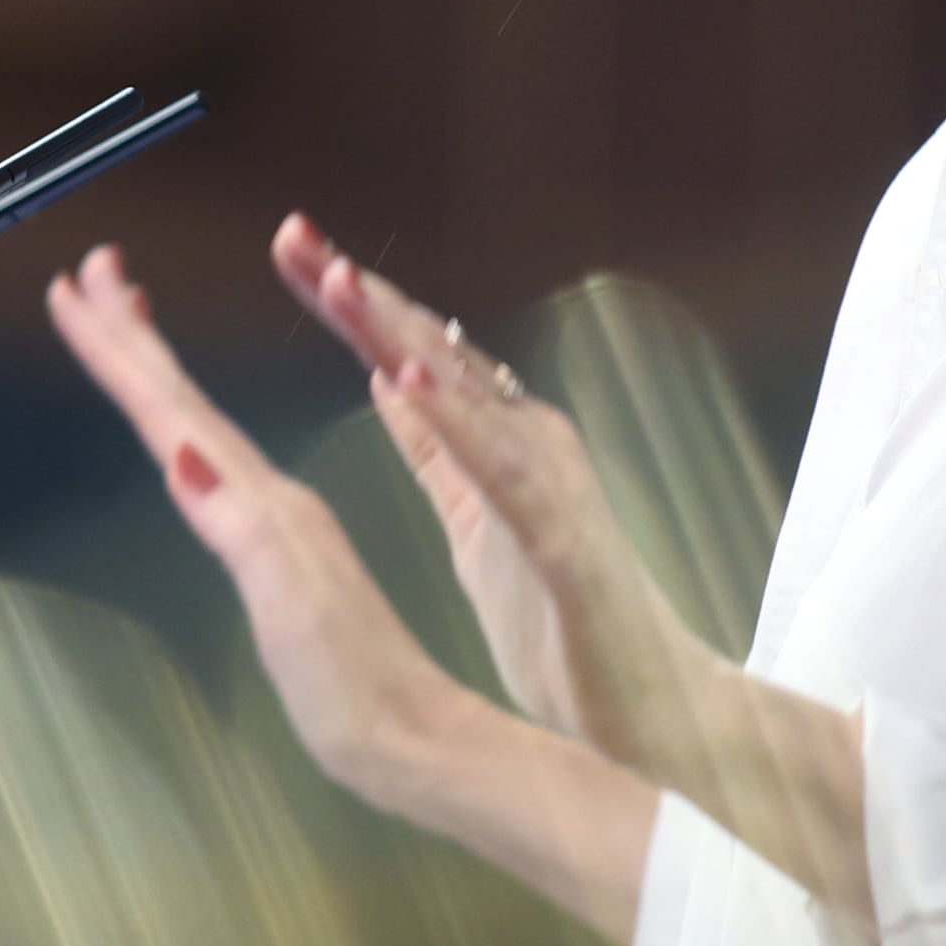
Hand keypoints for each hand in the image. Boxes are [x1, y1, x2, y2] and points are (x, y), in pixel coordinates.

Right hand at [42, 242, 461, 802]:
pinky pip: (224, 473)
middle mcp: (271, 504)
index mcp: (268, 505)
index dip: (124, 350)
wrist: (419, 744)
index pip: (179, 410)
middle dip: (132, 339)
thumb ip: (242, 531)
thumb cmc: (355, 695)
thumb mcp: (292, 613)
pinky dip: (191, 435)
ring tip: (125, 320)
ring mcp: (280, 529)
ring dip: (158, 373)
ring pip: (204, 428)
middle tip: (87, 270)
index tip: (77, 284)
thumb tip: (181, 454)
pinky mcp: (286, 561)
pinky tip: (186, 433)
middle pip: (187, 404)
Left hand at [268, 216, 867, 923]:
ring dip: (401, 333)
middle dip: (361, 292)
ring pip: (466, 393)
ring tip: (340, 282)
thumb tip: (391, 383)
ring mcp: (550, 483)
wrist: (655, 713)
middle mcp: (528, 442)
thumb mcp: (476, 524)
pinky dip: (454, 420)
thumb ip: (440, 454)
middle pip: (433, 351)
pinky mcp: (563, 538)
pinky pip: (501, 471)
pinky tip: (408, 379)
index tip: (289, 249)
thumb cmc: (568, 625)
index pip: (413, 357)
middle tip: (294, 231)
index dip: (351, 305)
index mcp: (500, 443)